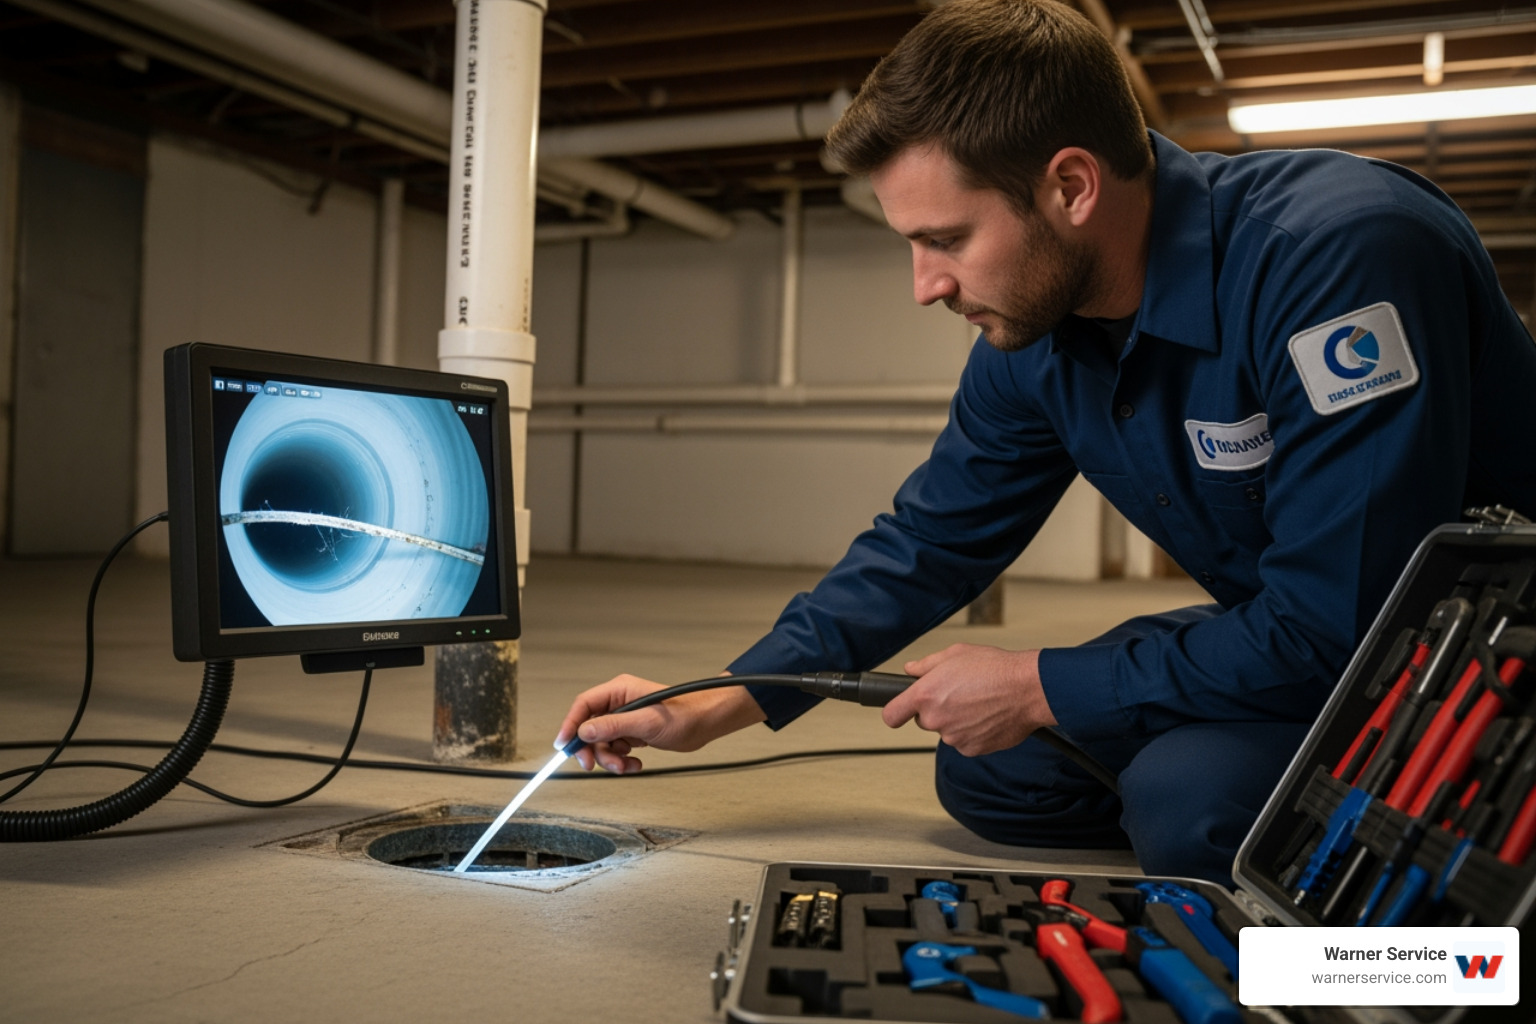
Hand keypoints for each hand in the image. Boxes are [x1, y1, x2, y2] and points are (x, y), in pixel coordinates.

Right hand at [554, 673, 766, 773]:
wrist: (706, 723)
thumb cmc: (684, 714)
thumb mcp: (646, 722)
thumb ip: (613, 726)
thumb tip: (584, 732)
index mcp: (620, 690)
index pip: (584, 706)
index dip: (570, 725)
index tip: (564, 747)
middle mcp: (619, 703)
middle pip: (589, 727)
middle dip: (592, 749)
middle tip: (593, 765)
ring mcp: (626, 718)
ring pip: (602, 743)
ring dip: (610, 759)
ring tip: (627, 765)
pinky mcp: (633, 732)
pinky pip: (616, 749)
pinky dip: (622, 760)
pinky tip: (636, 764)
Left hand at [882, 643, 1055, 755]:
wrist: (1028, 689)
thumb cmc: (995, 669)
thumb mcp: (955, 653)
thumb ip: (926, 664)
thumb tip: (911, 670)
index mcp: (926, 695)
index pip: (891, 715)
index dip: (894, 711)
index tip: (899, 709)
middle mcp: (936, 719)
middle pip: (923, 720)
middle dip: (936, 709)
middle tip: (958, 694)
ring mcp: (954, 737)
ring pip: (946, 730)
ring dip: (956, 720)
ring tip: (978, 702)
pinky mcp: (971, 749)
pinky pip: (964, 741)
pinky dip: (972, 732)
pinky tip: (986, 716)